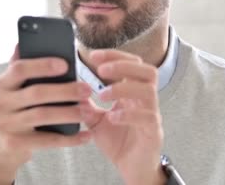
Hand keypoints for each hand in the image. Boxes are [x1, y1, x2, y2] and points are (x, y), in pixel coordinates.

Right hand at [0, 45, 92, 184]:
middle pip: (36, 93)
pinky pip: (48, 140)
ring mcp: (7, 124)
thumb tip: (22, 43)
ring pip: (43, 115)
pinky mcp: (16, 143)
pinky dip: (69, 139)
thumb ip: (20, 69)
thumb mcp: (12, 90)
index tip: (66, 64)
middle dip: (65, 90)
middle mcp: (1, 102)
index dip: (42, 65)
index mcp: (2, 84)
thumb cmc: (13, 111)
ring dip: (69, 113)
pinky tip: (86, 135)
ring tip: (89, 110)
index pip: (20, 69)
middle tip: (88, 89)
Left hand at [79, 50, 165, 184]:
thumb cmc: (118, 142)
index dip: (114, 55)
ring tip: (102, 94)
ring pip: (148, 91)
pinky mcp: (153, 132)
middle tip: (102, 70)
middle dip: (124, 65)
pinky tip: (112, 117)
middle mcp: (145, 100)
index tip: (93, 55)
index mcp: (133, 92)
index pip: (132, 63)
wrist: (130, 169)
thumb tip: (72, 90)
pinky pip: (147, 117)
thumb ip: (87, 106)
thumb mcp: (96, 121)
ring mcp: (152, 115)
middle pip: (147, 70)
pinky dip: (128, 114)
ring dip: (123, 88)